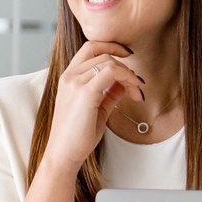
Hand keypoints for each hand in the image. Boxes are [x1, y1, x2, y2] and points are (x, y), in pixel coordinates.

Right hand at [41, 41, 146, 172]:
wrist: (64, 154)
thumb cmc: (78, 135)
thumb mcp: (97, 108)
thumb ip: (110, 92)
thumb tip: (126, 82)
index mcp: (68, 77)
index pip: (90, 47)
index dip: (111, 46)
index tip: (128, 56)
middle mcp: (69, 76)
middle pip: (102, 53)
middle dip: (125, 65)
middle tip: (137, 84)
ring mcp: (75, 83)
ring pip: (109, 62)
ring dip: (129, 75)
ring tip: (136, 92)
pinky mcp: (85, 93)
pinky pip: (111, 72)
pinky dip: (128, 78)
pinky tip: (134, 93)